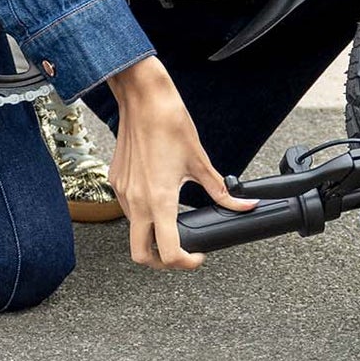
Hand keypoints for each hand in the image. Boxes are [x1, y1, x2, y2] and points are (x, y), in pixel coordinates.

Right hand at [105, 56, 251, 269]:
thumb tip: (244, 205)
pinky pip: (127, 208)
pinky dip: (142, 213)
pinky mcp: (116, 180)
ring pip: (132, 230)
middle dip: (160, 262)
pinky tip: (157, 196)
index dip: (185, 263)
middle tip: (180, 252)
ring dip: (151, 234)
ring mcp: (123, 191)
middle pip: (140, 254)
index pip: (167, 252)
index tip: (196, 255)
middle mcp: (137, 200)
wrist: (144, 98)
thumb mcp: (201, 162)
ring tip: (172, 220)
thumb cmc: (170, 124)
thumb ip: (222, 191)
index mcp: (160, 200)